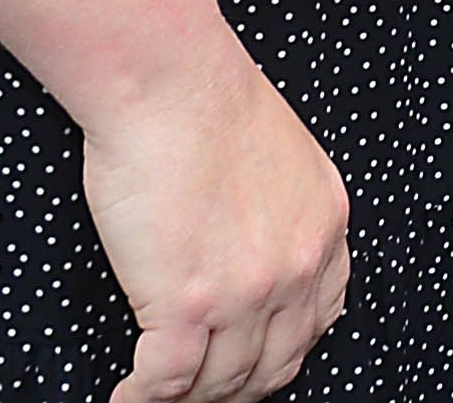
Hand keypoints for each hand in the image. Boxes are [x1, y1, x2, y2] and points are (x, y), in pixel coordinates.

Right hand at [81, 37, 351, 401]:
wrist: (169, 81)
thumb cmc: (208, 100)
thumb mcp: (288, 156)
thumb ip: (286, 209)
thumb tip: (259, 246)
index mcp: (324, 227)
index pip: (317, 321)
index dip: (280, 353)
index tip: (252, 363)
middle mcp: (297, 266)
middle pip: (272, 364)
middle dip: (236, 388)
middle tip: (204, 390)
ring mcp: (247, 292)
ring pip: (221, 382)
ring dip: (188, 397)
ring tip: (158, 395)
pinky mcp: (188, 304)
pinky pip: (168, 380)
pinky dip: (143, 397)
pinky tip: (127, 396)